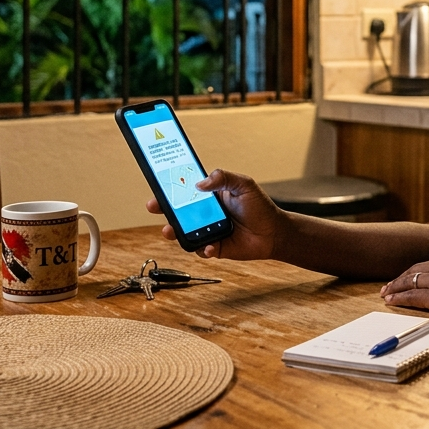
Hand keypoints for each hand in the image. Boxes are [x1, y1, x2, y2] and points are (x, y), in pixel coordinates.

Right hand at [144, 169, 284, 259]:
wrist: (274, 232)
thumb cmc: (260, 207)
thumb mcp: (244, 184)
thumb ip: (223, 177)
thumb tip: (200, 183)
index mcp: (210, 197)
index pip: (185, 191)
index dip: (170, 189)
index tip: (158, 186)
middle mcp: (205, 215)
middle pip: (178, 212)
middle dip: (163, 209)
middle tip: (154, 206)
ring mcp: (208, 232)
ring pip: (184, 233)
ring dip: (174, 232)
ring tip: (169, 230)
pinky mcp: (214, 248)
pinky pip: (201, 250)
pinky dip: (202, 249)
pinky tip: (208, 246)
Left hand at [379, 252, 428, 319]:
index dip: (417, 272)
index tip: (410, 277)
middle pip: (414, 270)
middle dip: (401, 278)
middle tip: (389, 285)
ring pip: (408, 281)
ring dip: (395, 287)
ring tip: (385, 293)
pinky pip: (410, 296)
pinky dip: (398, 298)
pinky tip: (390, 301)